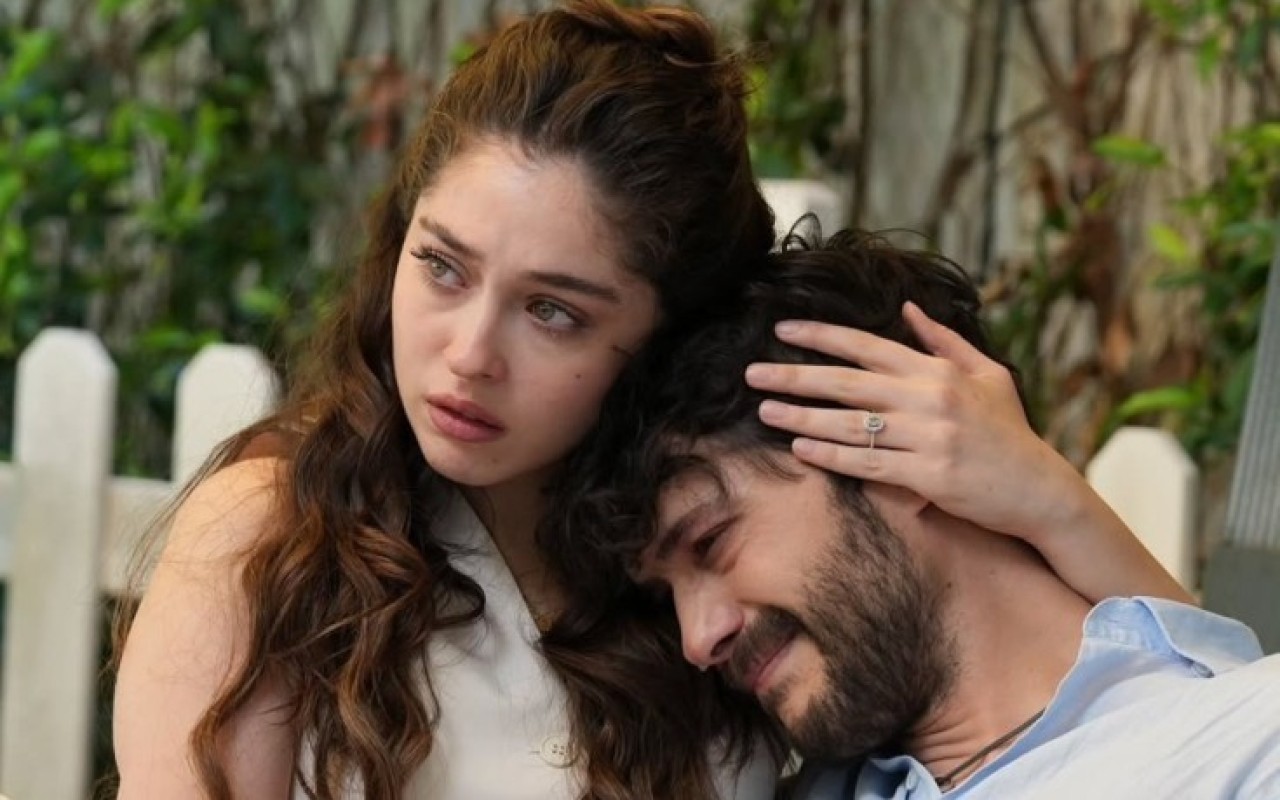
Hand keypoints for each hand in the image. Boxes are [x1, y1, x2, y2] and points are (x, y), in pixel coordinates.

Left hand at [745, 301, 1080, 540]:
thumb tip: (908, 308)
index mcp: (937, 371)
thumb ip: (944, 341)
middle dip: (795, 375)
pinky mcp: (927, 475)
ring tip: (766, 409)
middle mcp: (930, 399)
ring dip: (802, 415)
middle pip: (847, 382)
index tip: (783, 329)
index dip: (822, 335)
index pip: (867, 345)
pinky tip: (800, 447)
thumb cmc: (1009, 432)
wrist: (1039, 489)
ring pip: (850, 424)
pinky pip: (867, 462)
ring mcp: (928, 437)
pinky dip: (831, 455)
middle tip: (752, 372)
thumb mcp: (988, 375)